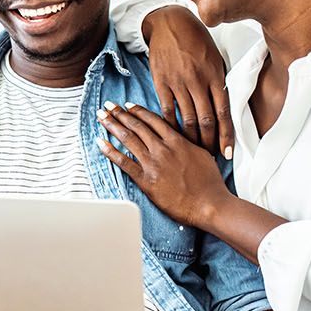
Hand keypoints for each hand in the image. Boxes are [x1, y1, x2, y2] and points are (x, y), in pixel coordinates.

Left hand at [96, 101, 230, 229]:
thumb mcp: (202, 155)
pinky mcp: (145, 179)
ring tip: (101, 117)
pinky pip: (123, 162)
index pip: (153, 120)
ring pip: (128, 139)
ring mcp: (153, 163)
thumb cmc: (210, 184)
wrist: (210, 204)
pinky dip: (110, 151)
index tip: (127, 105)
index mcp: (177, 141)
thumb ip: (187, 144)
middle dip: (119, 113)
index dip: (138, 111)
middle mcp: (163, 149)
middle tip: (108, 105)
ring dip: (112, 125)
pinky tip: (100, 142)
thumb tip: (181, 139)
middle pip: (137, 126)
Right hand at [141, 5, 232, 159]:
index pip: (224, 113)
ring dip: (191, 138)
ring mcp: (179, 83)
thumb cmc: (196, 40)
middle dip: (208, 142)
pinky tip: (173, 135)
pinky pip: (167, 110)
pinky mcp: (161, 82)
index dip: (226, 136)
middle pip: (206, 120)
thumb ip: (219, 82)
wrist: (170, 23)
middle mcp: (198, 82)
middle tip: (209, 156)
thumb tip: (223, 106)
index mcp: (216, 76)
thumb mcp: (216, 58)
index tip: (226, 153)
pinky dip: (171, 125)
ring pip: (187, 119)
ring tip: (193, 149)